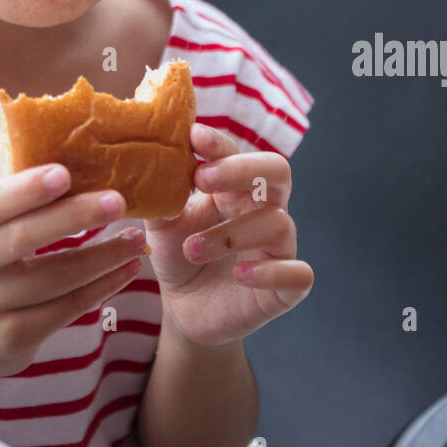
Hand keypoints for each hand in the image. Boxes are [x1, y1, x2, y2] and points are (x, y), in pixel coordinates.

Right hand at [0, 167, 144, 384]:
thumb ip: (17, 203)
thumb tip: (78, 157)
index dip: (25, 189)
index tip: (64, 173)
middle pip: (24, 237)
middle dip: (75, 216)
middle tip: (118, 201)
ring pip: (55, 277)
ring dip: (103, 256)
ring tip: (136, 239)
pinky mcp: (13, 337)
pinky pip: (67, 308)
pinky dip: (102, 287)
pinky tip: (127, 270)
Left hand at [142, 123, 313, 347]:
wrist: (185, 310)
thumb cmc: (178, 255)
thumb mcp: (162, 223)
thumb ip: (159, 193)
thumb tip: (147, 160)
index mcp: (235, 186)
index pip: (237, 153)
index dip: (219, 144)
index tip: (194, 137)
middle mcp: (263, 209)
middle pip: (277, 171)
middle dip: (241, 169)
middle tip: (202, 178)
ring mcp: (279, 247)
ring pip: (277, 223)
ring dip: (232, 233)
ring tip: (192, 249)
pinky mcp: (287, 286)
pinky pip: (299, 273)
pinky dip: (269, 272)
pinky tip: (239, 275)